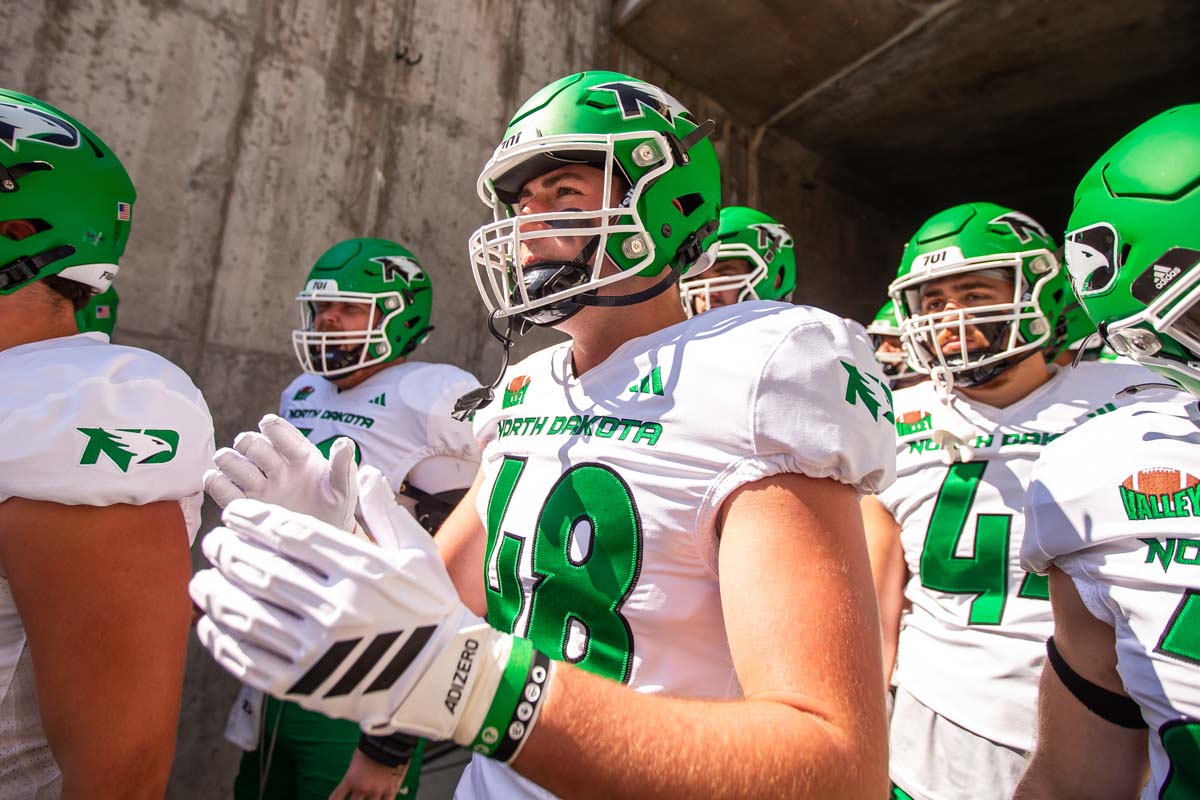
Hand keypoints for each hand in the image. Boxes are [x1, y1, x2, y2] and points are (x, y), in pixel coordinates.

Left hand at [190, 466, 551, 758]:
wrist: (437, 678)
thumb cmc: (429, 609)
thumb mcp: (419, 554)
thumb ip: (384, 512)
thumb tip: (361, 470)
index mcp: (360, 572)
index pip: (293, 536)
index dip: (256, 521)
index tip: (234, 513)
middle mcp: (333, 609)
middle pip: (263, 571)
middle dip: (230, 551)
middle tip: (214, 542)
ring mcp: (314, 650)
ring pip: (247, 614)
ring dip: (217, 594)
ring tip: (202, 580)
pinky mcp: (300, 684)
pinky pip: (247, 659)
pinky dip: (222, 640)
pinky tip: (211, 625)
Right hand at [203, 413, 357, 530]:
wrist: (325, 538)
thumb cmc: (336, 507)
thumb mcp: (344, 487)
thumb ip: (343, 465)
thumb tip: (344, 442)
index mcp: (298, 455)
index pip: (278, 431)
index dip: (271, 426)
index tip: (268, 427)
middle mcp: (275, 467)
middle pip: (250, 443)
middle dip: (248, 443)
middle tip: (256, 455)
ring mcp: (259, 486)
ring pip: (232, 462)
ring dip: (229, 459)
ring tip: (237, 468)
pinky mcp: (247, 507)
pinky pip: (222, 490)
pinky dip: (215, 482)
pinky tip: (219, 480)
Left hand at [328, 748, 405, 799]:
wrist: (388, 742)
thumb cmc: (369, 747)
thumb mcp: (355, 760)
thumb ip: (352, 774)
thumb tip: (352, 780)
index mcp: (350, 780)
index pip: (336, 797)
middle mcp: (361, 789)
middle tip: (355, 798)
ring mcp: (376, 791)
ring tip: (368, 798)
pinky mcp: (390, 790)